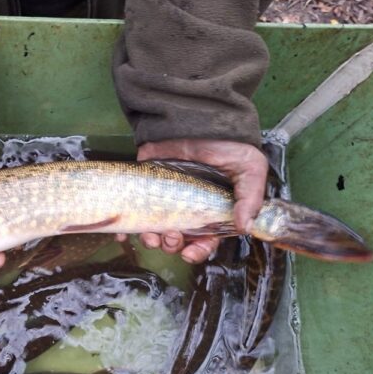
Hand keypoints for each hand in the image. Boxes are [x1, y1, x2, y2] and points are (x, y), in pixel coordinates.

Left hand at [126, 139, 267, 263]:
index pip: (205, 241)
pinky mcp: (145, 191)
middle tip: (171, 236)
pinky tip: (122, 232)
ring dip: (151, 240)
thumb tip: (246, 227)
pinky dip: (125, 228)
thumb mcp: (249, 169)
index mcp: (212, 212)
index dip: (198, 251)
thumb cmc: (228, 146)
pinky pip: (133, 214)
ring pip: (155, 232)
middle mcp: (187, 211)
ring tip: (150, 234)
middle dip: (172, 245)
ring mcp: (165, 202)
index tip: (189, 253)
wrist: (196, 120)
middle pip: (178, 241)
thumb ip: (250, 198)